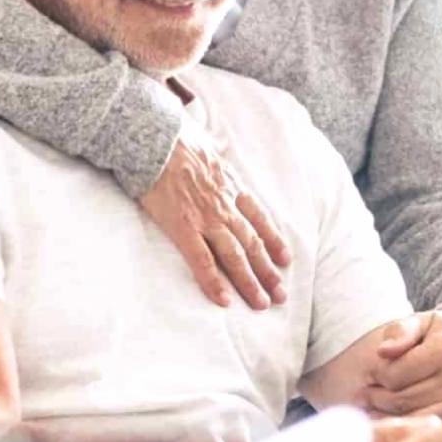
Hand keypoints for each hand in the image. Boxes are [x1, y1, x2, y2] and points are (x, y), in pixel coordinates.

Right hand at [139, 132, 289, 310]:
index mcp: (232, 186)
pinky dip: (214, 281)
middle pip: (252, 244)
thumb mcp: (209, 146)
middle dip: (268, 271)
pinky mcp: (182, 227)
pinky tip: (225, 300)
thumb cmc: (178, 139)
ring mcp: (205, 217)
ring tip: (261, 303)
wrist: (156, 137)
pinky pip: (202, 260)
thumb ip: (217, 157)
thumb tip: (218, 151)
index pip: (260, 219)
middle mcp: (225, 205)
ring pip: (234, 256)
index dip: (274, 241)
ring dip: (250, 282)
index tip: (285, 260)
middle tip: (280, 295)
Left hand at [364, 308, 441, 416]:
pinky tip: (393, 415)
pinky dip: (403, 424)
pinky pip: (422, 428)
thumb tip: (383, 351)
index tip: (374, 371)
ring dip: (387, 413)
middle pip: (400, 399)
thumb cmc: (441, 334)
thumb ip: (400, 332)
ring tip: (377, 401)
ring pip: (408, 417)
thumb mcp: (420, 322)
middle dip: (377, 396)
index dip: (376, 374)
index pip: (394, 375)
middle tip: (368, 391)